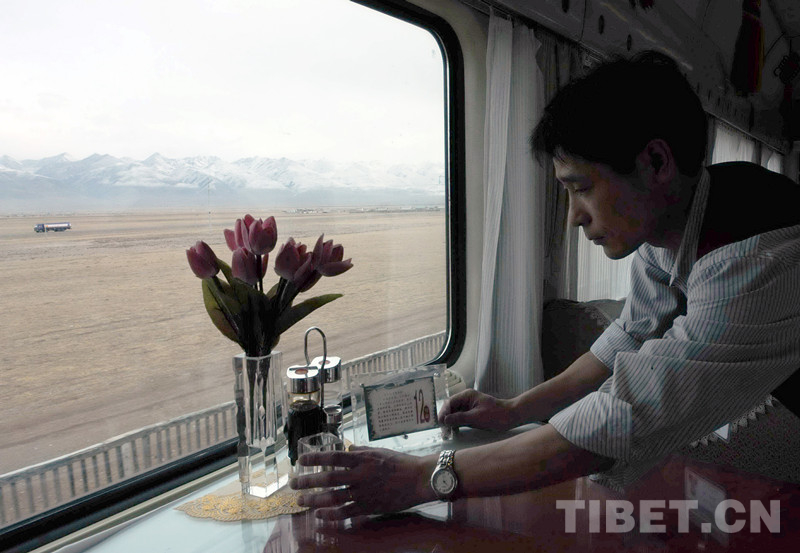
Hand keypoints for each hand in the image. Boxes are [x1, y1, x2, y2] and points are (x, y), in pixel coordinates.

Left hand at [289, 447, 436, 519]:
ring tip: (301, 501)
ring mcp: (364, 492)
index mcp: (362, 459)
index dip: (315, 458)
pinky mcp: (369, 506)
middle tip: (293, 484)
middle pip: (328, 478)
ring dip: (315, 500)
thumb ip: (361, 452)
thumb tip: (348, 451)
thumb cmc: (401, 463)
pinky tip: (319, 515)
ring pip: (333, 497)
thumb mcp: (379, 451)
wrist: (419, 479)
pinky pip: (346, 512)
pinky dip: (331, 515)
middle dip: (308, 481)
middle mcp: (360, 475)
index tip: (300, 460)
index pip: (333, 457)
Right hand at [438, 389, 518, 431]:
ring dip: (449, 423)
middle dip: (445, 419)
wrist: (511, 417)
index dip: (443, 413)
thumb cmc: (495, 415)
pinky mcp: (472, 414)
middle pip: (450, 408)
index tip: (440, 423)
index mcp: (466, 395)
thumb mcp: (476, 417)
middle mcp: (466, 400)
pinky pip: (460, 418)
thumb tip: (444, 420)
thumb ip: (459, 418)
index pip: (449, 403)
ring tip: (446, 434)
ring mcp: (469, 407)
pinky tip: (453, 432)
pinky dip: (456, 425)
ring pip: (454, 414)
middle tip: (442, 431)